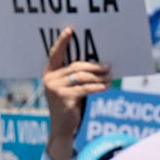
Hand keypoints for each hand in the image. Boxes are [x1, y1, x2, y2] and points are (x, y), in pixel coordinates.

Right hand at [42, 28, 110, 159]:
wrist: (62, 129)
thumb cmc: (69, 106)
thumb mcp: (69, 89)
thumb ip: (76, 76)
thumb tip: (99, 65)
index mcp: (49, 74)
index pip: (55, 55)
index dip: (62, 42)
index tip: (70, 30)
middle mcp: (49, 80)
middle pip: (76, 66)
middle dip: (94, 66)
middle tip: (108, 66)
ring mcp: (55, 90)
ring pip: (82, 77)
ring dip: (99, 77)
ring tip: (110, 77)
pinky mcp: (64, 99)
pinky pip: (85, 89)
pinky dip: (98, 87)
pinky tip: (106, 86)